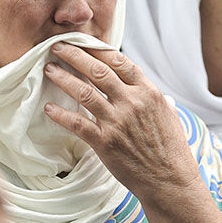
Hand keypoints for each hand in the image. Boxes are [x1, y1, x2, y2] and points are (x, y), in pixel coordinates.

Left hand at [42, 42, 196, 200]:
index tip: (82, 42)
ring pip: (83, 92)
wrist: (170, 181)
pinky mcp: (105, 142)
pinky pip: (77, 123)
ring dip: (63, 78)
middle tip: (58, 47)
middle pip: (97, 70)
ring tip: (49, 70)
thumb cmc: (172, 150)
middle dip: (74, 54)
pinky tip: (49, 108)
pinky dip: (61, 115)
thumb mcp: (170, 115)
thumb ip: (155, 99)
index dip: (97, 49)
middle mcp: (132, 102)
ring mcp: (117, 121)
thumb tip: (147, 89)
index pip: (119, 61)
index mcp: (148, 92)